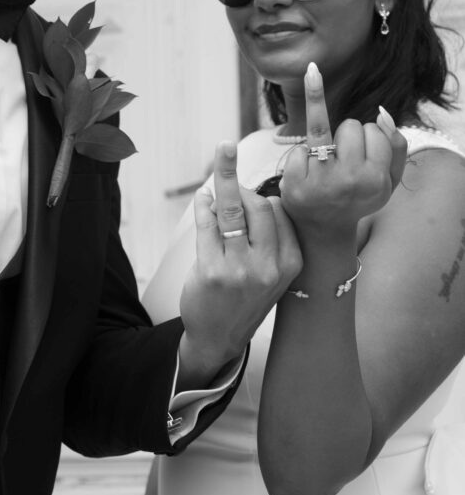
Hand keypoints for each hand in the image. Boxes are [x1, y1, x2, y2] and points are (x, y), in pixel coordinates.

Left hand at [178, 141, 301, 385]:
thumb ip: (268, 234)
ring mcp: (239, 270)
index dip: (263, 195)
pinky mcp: (211, 271)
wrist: (219, 337)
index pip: (280, 211)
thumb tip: (250, 188)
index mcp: (290, 263)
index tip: (252, 190)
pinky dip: (204, 204)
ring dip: (223, 179)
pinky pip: (207, 223)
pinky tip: (202, 198)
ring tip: (221, 157)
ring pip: (232, 209)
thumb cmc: (245, 296)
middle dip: (241, 183)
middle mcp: (269, 267)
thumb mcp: (272, 271)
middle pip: (258, 205)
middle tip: (229, 175)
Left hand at [280, 62, 406, 236]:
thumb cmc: (359, 196)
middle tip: (343, 159)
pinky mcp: (294, 184)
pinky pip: (297, 148)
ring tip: (324, 161)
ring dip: (323, 142)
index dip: (367, 138)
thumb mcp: (388, 179)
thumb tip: (383, 112)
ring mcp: (320, 181)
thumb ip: (396, 145)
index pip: (374, 130)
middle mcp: (350, 181)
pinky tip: (307, 174)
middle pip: (350, 125)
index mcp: (376, 180)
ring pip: (320, 127)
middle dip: (346, 136)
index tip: (364, 155)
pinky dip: (301, 156)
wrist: (326, 229)